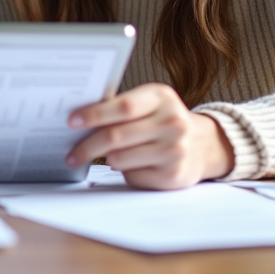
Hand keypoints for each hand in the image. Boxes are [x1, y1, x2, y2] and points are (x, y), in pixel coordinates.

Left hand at [66, 83, 234, 189]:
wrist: (203, 146)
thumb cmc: (163, 121)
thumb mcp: (149, 103)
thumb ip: (120, 107)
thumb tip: (78, 118)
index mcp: (161, 97)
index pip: (122, 106)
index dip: (94, 114)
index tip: (71, 121)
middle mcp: (172, 122)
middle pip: (116, 136)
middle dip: (87, 146)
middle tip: (71, 154)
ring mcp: (175, 150)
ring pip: (120, 159)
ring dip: (106, 160)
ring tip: (104, 156)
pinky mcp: (173, 175)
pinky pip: (133, 176)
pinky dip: (125, 172)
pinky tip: (132, 165)